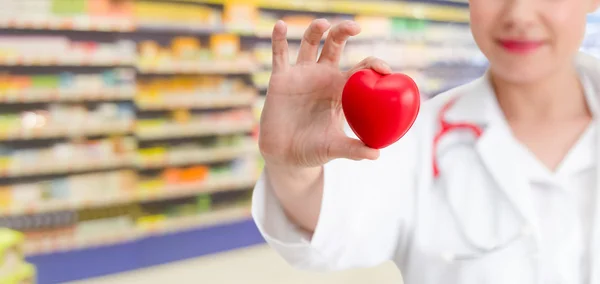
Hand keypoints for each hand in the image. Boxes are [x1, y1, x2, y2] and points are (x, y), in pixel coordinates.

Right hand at [259, 19, 392, 167]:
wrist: (285, 156)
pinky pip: (279, 54)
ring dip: (316, 30)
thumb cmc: (314, 151)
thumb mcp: (334, 148)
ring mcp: (302, 75)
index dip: (372, 64)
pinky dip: (279, 38)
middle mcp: (323, 77)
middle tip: (355, 27)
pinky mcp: (280, 78)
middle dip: (344, 31)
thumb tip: (377, 155)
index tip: (383, 68)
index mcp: (341, 90)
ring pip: (310, 43)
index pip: (360, 69)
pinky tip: (280, 25)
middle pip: (335, 45)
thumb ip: (353, 149)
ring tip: (324, 24)